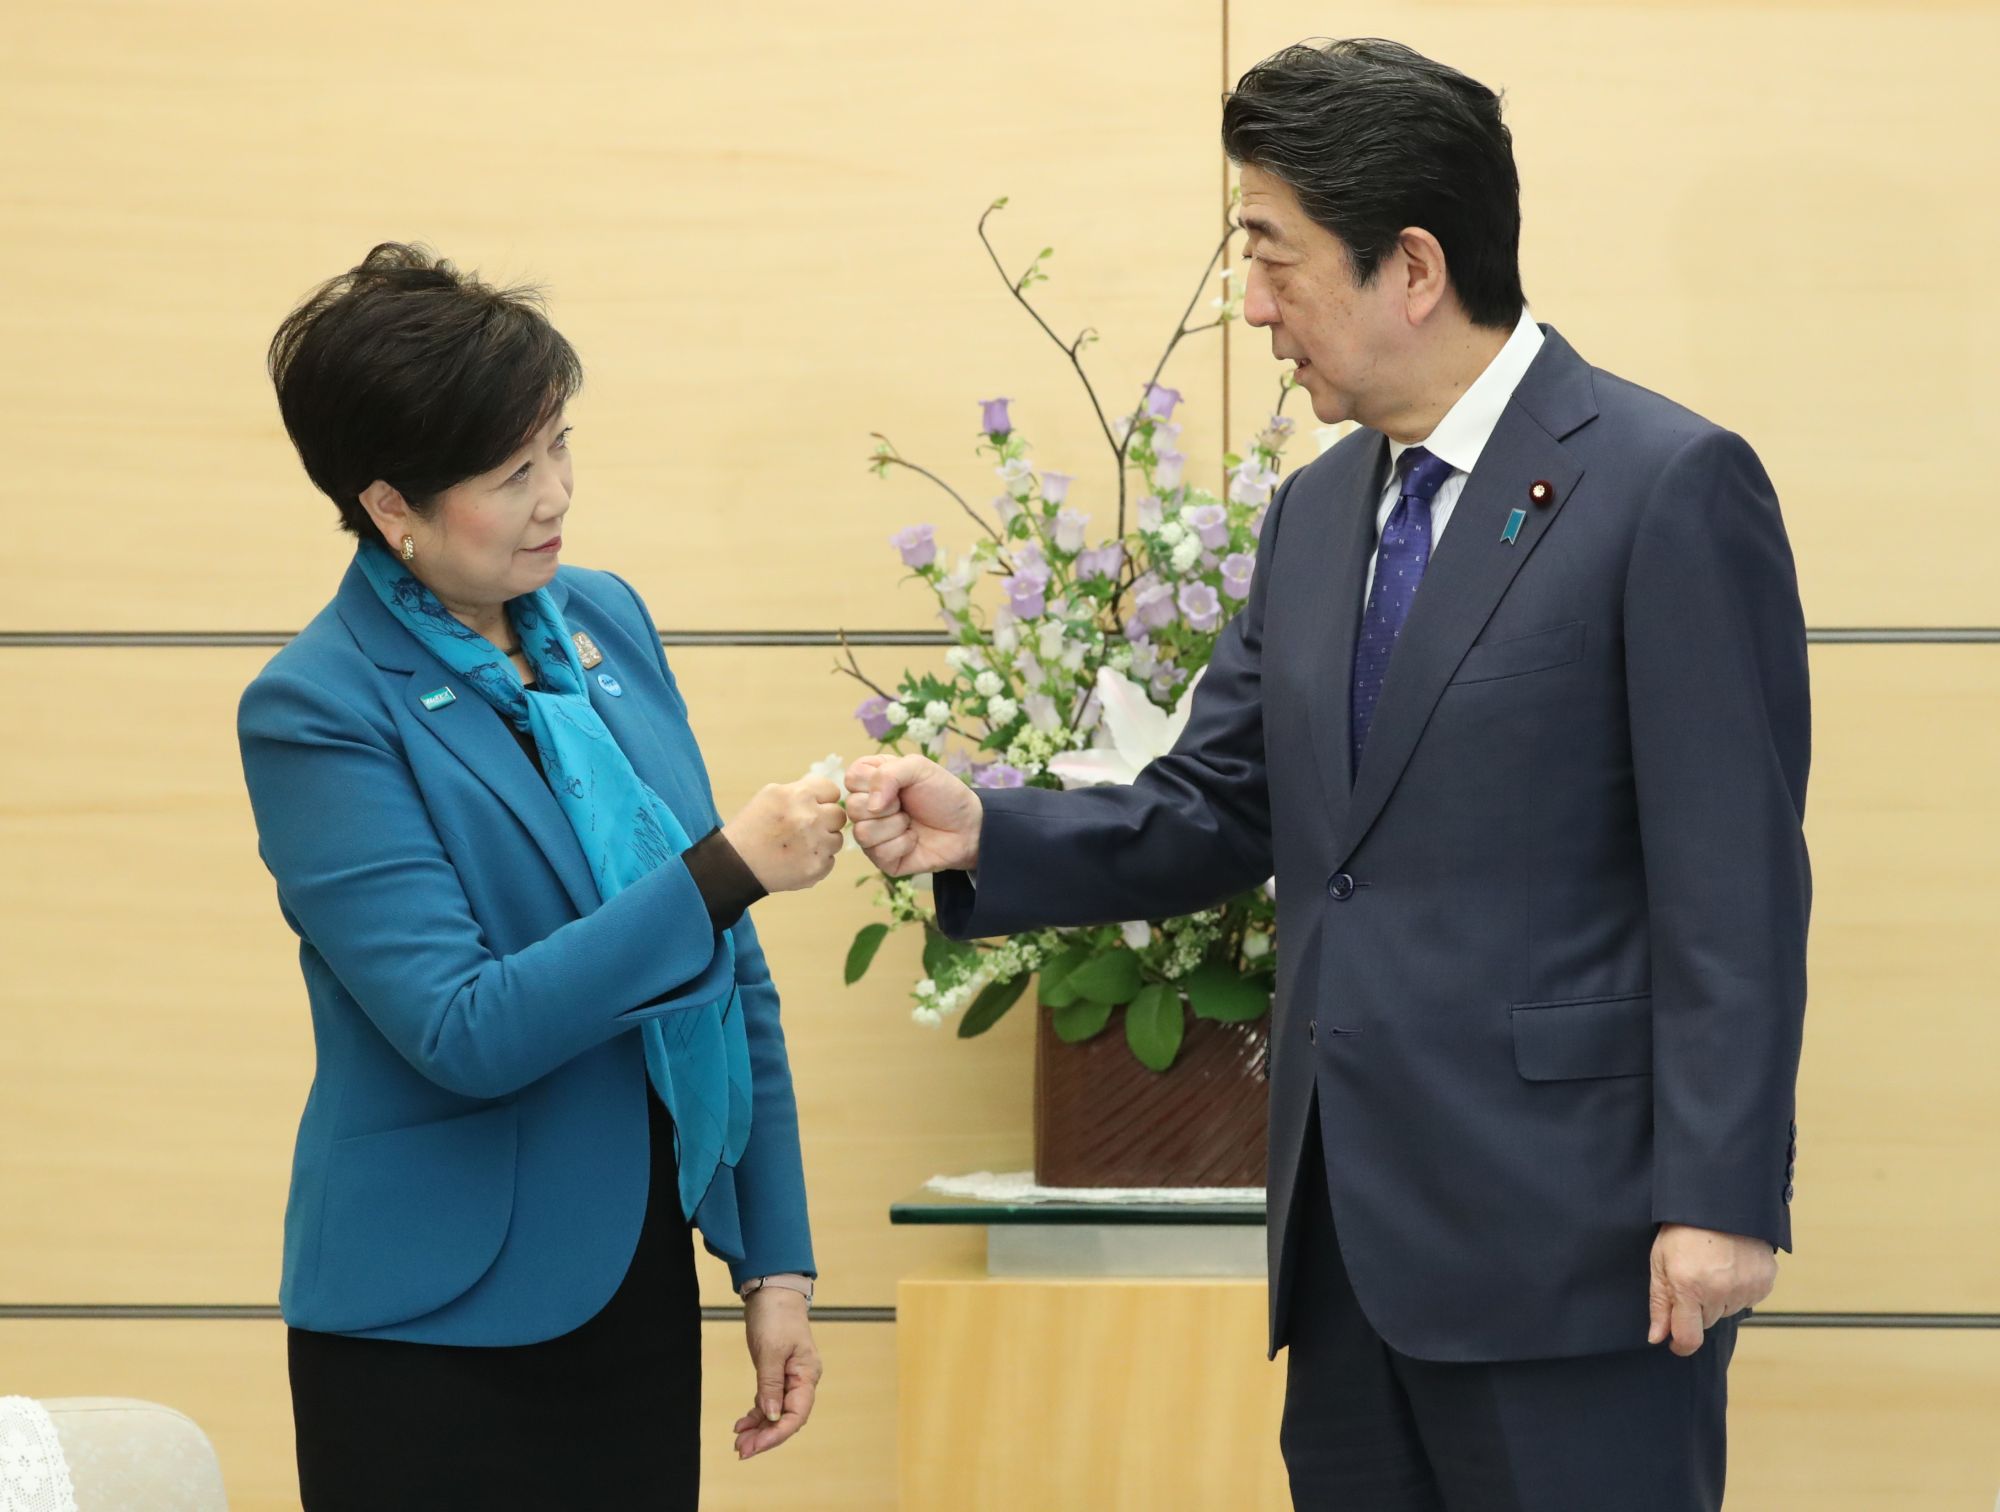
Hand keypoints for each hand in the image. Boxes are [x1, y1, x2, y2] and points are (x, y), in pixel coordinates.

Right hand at [722, 778, 847, 892]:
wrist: (735, 864)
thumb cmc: (752, 827)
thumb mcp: (770, 795)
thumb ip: (802, 790)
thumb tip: (828, 792)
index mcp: (798, 795)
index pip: (832, 790)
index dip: (821, 799)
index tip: (811, 807)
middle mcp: (810, 818)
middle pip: (839, 815)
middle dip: (824, 820)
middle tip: (804, 829)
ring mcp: (816, 845)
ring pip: (837, 839)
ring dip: (822, 842)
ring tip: (798, 845)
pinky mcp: (816, 868)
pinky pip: (830, 860)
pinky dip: (816, 861)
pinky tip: (796, 860)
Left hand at [734, 1288, 821, 1459]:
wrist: (772, 1290)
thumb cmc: (776, 1315)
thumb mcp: (770, 1350)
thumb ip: (770, 1384)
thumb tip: (771, 1416)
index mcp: (807, 1374)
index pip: (796, 1414)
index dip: (776, 1433)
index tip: (755, 1446)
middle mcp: (802, 1380)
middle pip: (787, 1417)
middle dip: (765, 1436)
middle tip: (741, 1450)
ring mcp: (790, 1378)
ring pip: (776, 1412)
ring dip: (758, 1428)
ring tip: (738, 1442)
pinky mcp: (777, 1374)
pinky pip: (768, 1401)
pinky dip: (756, 1414)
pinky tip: (742, 1424)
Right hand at [845, 754, 982, 875]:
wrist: (968, 827)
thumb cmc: (943, 794)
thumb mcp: (919, 768)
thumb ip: (889, 773)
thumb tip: (871, 805)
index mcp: (871, 780)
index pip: (851, 778)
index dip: (874, 782)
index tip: (899, 785)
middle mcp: (867, 807)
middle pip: (852, 807)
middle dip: (887, 806)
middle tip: (906, 805)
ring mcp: (872, 834)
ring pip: (862, 832)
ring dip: (895, 826)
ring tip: (910, 822)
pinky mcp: (881, 858)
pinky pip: (878, 852)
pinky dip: (903, 844)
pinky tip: (913, 839)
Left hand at [1647, 1223, 1776, 1355]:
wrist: (1719, 1202)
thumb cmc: (1683, 1230)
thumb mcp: (1660, 1261)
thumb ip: (1659, 1303)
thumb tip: (1657, 1337)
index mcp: (1689, 1287)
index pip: (1689, 1338)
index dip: (1680, 1344)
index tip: (1676, 1342)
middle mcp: (1719, 1291)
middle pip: (1707, 1322)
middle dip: (1697, 1308)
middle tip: (1692, 1278)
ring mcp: (1745, 1287)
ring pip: (1728, 1311)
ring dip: (1719, 1298)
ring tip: (1712, 1268)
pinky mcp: (1764, 1281)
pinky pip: (1748, 1299)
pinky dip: (1739, 1289)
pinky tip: (1730, 1266)